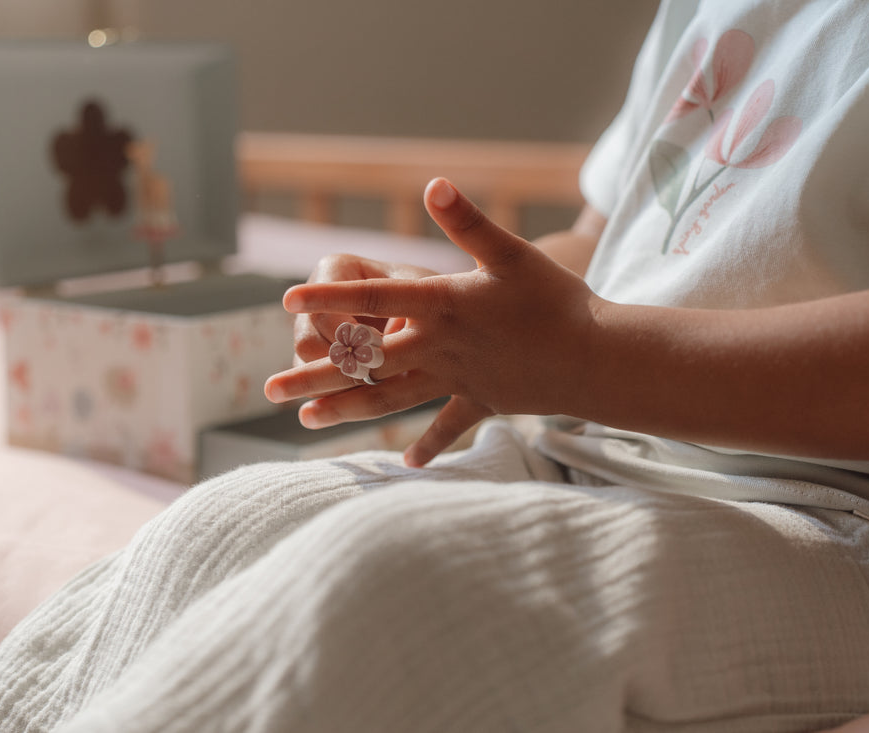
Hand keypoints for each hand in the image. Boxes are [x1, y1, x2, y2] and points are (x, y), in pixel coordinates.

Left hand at [265, 178, 602, 466]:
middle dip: (316, 375)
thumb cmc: (558, 301)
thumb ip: (467, 222)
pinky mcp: (482, 401)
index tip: (287, 302)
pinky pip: (448, 424)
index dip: (331, 298)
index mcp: (443, 307)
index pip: (376, 299)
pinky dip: (429, 444)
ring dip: (348, 409)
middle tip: (270, 389)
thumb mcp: (512, 253)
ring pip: (391, 397)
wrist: (598, 360)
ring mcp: (457, 380)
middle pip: (366, 363)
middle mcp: (439, 348)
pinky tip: (405, 464)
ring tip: (307, 422)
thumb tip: (432, 183)